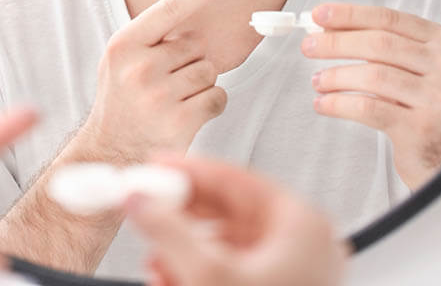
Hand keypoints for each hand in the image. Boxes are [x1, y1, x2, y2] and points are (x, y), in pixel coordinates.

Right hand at [80, 0, 236, 162]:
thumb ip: (152, 39)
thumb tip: (197, 8)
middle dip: (189, 62)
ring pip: (210, 72)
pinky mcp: (178, 122)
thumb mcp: (122, 61)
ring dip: (200, 86)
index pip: (171, 8)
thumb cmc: (122, 101)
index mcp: (124, 44)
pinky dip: (210, 106)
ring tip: (172, 102)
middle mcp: (139, 66)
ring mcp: (158, 95)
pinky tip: (186, 116)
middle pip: (196, 46)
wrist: (110, 152)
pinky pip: (218, 98)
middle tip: (165, 85)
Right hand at [127, 156, 345, 285]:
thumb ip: (167, 230)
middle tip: (143, 206)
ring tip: (154, 258)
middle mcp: (301, 246)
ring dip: (181, 248)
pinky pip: (227, 270)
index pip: (235, 179)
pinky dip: (194, 271)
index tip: (154, 166)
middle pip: (227, 210)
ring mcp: (290, 274)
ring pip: (223, 242)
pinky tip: (167, 279)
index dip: (189, 170)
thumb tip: (139, 199)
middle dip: (179, 214)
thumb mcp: (208, 276)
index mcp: (302, 227)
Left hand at [303, 4, 440, 189]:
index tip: (321, 14)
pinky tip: (323, 104)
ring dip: (336, 76)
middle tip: (309, 46)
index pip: (390, 20)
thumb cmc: (435, 108)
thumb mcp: (423, 69)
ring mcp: (435, 99)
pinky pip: (368, 108)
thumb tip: (331, 29)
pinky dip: (338, 104)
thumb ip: (388, 49)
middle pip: (378, 44)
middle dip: (336, 42)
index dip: (350, 15)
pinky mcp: (420, 130)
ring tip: (318, 80)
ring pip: (372, 75)